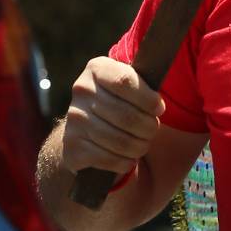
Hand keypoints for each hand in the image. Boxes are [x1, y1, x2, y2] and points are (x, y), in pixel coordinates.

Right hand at [61, 56, 164, 174]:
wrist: (82, 124)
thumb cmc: (117, 99)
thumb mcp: (127, 82)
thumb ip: (143, 84)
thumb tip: (158, 106)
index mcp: (97, 68)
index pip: (126, 81)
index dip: (148, 99)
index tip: (159, 109)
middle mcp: (81, 90)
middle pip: (127, 115)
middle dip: (149, 128)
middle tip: (152, 130)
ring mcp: (74, 118)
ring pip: (120, 141)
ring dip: (139, 147)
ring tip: (143, 144)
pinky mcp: (71, 145)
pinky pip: (108, 158)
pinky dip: (125, 162)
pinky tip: (129, 158)